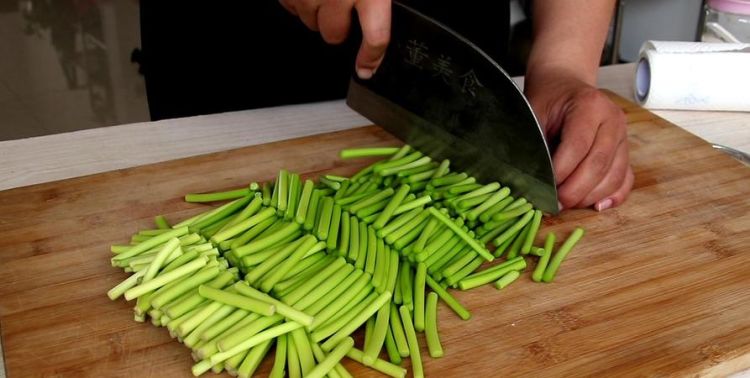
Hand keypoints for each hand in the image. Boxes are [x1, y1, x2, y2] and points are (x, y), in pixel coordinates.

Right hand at [279, 0, 390, 78]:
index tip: (366, 69)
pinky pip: (291, 7)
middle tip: (344, 9)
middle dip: (339, 27)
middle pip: (335, 34)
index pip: (376, 37)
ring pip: (311, 22)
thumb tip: (381, 17)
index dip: (371, 58)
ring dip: (318, 12)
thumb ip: (380, 2)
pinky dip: (300, 2)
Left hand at [525, 67, 633, 210]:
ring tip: (568, 204)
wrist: (565, 85)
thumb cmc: (548, 100)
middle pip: (599, 164)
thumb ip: (536, 142)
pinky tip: (597, 206)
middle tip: (556, 205)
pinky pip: (624, 179)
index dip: (562, 171)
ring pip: (614, 176)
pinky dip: (613, 196)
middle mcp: (613, 120)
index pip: (578, 145)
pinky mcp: (625, 151)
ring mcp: (623, 136)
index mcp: (590, 105)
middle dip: (576, 190)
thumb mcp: (535, 112)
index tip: (545, 188)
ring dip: (590, 196)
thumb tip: (533, 178)